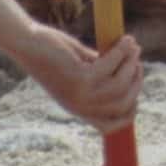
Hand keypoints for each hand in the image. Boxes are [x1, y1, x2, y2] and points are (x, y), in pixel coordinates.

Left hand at [16, 25, 141, 133]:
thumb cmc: (55, 53)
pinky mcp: (79, 78)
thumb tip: (131, 64)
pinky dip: (122, 51)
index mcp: (79, 109)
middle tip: (136, 59)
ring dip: (131, 62)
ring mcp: (80, 94)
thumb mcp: (81, 69)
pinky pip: (111, 66)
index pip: (112, 126)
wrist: (28, 44)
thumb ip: (102, 73)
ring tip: (131, 45)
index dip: (131, 109)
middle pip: (122, 104)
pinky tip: (125, 40)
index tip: (136, 86)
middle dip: (136, 81)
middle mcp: (80, 107)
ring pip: (120, 85)